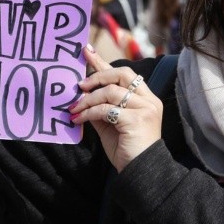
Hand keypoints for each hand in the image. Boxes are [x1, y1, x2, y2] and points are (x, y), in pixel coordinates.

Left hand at [69, 46, 162, 171]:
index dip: (103, 63)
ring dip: (88, 99)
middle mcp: (149, 100)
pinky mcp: (136, 119)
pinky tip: (78, 119)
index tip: (86, 51)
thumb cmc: (126, 149)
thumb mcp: (111, 124)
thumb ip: (101, 107)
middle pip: (121, 74)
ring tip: (74, 108)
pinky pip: (106, 109)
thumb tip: (81, 94)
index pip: (124, 74)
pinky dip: (89, 113)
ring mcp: (145, 109)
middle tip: (79, 86)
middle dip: (97, 76)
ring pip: (110, 92)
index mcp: (146, 98)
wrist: (140, 172)